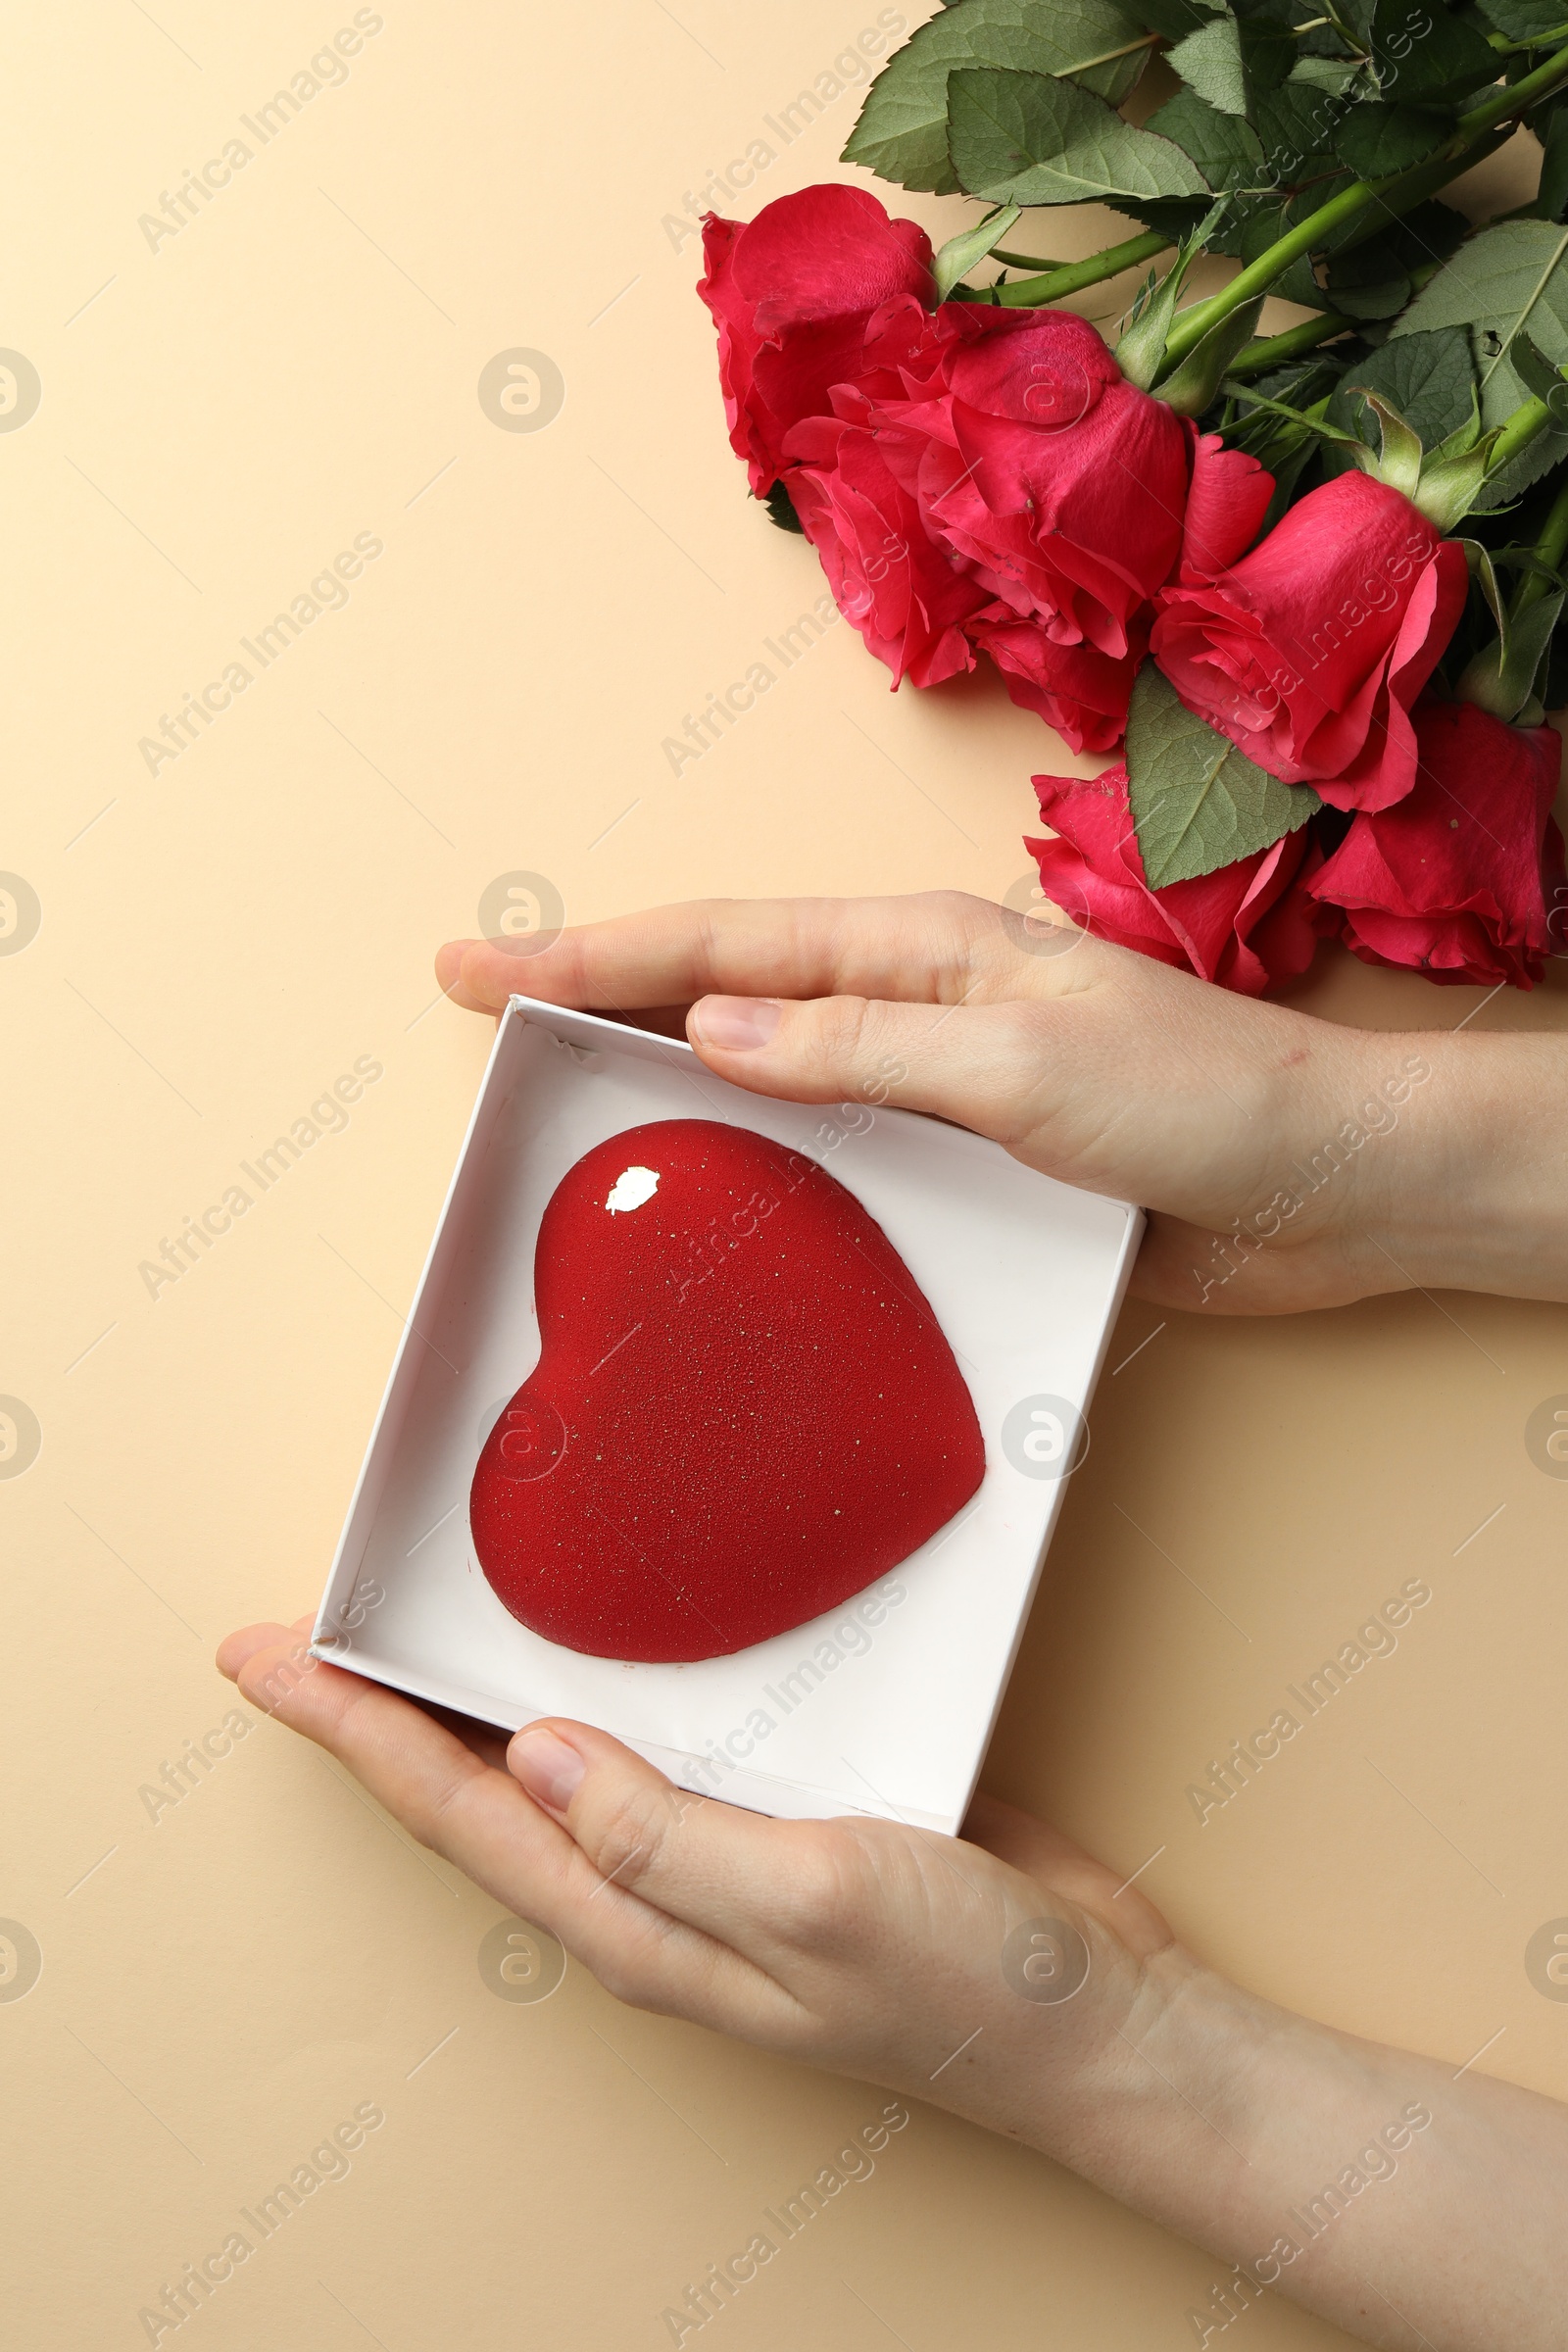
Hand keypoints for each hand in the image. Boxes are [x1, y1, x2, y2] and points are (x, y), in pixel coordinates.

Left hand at [214, 1617, 1171, 2132]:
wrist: (1106, 2022)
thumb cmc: (971, 1990)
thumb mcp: (815, 1902)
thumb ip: (666, 1835)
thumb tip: (532, 1753)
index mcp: (639, 1922)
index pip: (457, 1811)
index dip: (352, 1731)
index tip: (264, 1656)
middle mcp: (656, 1889)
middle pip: (481, 1787)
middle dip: (379, 1714)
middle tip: (301, 1632)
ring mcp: (718, 1852)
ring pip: (565, 1760)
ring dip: (479, 1695)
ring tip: (408, 1627)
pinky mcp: (787, 1809)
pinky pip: (664, 1739)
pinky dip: (611, 1683)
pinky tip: (605, 1639)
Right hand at [435, 891, 1567, 1313]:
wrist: (1330, 1186)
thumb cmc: (1205, 1100)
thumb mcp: (1022, 1066)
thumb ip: (866, 1048)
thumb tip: (715, 1028)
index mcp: (924, 949)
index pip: (723, 942)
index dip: (593, 949)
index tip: (482, 961)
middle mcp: (918, 1002)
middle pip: (725, 983)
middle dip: (600, 984)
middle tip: (483, 999)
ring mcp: (938, 1080)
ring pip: (768, 1064)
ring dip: (663, 1064)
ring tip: (557, 1083)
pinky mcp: (970, 1158)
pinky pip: (833, 1146)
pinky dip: (754, 1150)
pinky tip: (712, 1181)